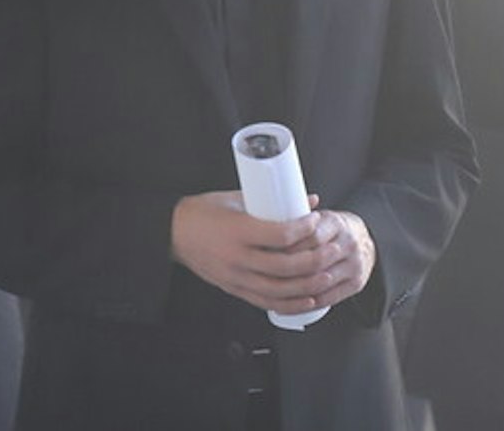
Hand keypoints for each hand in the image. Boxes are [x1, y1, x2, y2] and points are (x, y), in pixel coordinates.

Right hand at [171, 192, 374, 314]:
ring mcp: (235, 277)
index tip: (315, 220)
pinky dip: (290, 304)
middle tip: (330, 248)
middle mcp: (236, 257)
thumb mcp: (235, 198)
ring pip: (279, 289)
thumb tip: (308, 199)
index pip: (278, 235)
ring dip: (308, 285)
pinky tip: (308, 300)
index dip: (303, 229)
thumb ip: (272, 200)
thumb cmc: (203, 212)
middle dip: (314, 259)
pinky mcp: (234, 289)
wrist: (173, 233)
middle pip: (284, 266)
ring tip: (326, 275)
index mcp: (236, 231)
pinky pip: (266, 303)